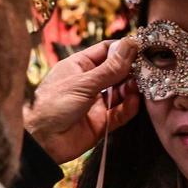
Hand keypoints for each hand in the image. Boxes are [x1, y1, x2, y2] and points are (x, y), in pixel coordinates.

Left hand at [25, 39, 141, 163]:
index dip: (123, 49)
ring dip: (132, 88)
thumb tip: (130, 45)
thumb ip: (110, 68)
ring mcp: (96, 103)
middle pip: (117, 72)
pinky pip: (121, 113)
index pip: (106, 51)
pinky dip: (129, 107)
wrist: (40, 141)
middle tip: (147, 67)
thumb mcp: (83, 82)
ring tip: (140, 85)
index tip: (142, 47)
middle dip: (132, 70)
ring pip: (121, 92)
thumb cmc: (52, 105)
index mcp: (80, 66)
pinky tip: (135, 101)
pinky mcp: (101, 122)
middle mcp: (89, 83)